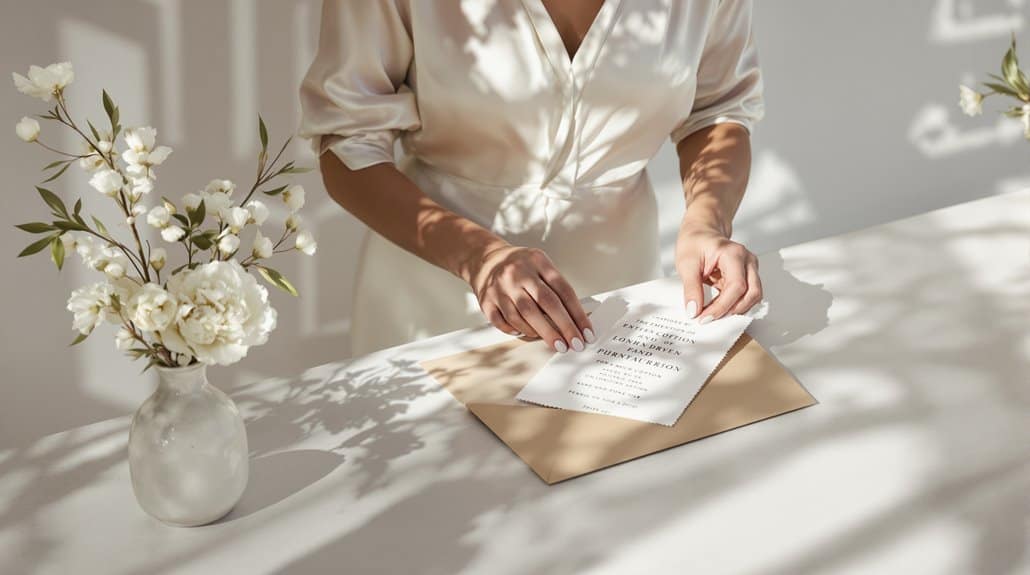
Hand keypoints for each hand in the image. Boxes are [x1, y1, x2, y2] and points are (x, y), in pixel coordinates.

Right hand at [465, 244, 593, 352]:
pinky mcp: (486, 301)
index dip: (577, 314)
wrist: (486, 261)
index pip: (563, 290)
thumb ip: (556, 287)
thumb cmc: (520, 267)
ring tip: (553, 341)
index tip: (586, 333)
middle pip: (546, 303)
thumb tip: (575, 320)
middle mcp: (518, 273)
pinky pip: (502, 322)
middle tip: (574, 344)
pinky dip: (515, 330)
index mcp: (537, 261)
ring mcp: (500, 287)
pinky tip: (525, 332)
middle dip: (563, 327)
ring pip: (523, 315)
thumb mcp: (540, 265)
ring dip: (541, 332)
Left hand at [675, 220, 762, 321]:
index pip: (736, 286)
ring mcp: (750, 268)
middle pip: (752, 294)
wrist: (701, 231)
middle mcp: (747, 260)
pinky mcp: (747, 276)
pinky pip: (746, 295)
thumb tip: (694, 311)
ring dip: (735, 309)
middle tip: (710, 318)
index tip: (704, 317)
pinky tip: (718, 308)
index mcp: (734, 253)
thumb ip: (691, 288)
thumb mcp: (686, 263)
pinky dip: (734, 305)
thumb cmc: (695, 242)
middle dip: (732, 311)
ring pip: (753, 296)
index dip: (722, 306)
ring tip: (713, 314)